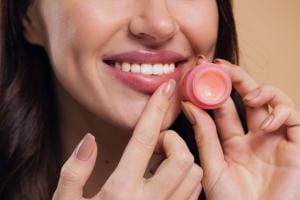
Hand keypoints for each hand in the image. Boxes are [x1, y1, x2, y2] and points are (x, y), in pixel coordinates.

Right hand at [52, 79, 202, 199]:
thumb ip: (74, 170)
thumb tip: (88, 141)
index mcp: (120, 190)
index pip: (143, 140)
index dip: (155, 110)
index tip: (167, 88)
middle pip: (182, 156)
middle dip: (173, 142)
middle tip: (155, 146)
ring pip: (194, 174)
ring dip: (182, 160)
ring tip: (160, 162)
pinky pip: (193, 194)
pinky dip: (187, 179)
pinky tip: (167, 180)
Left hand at [182, 59, 299, 199]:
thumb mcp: (212, 166)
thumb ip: (204, 136)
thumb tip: (189, 105)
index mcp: (232, 142)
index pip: (223, 108)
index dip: (212, 89)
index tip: (199, 72)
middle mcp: (254, 137)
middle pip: (247, 97)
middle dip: (236, 78)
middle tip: (221, 66)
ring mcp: (275, 139)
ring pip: (273, 101)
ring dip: (261, 91)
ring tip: (248, 96)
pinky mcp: (296, 145)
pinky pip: (294, 118)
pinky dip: (281, 113)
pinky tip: (265, 123)